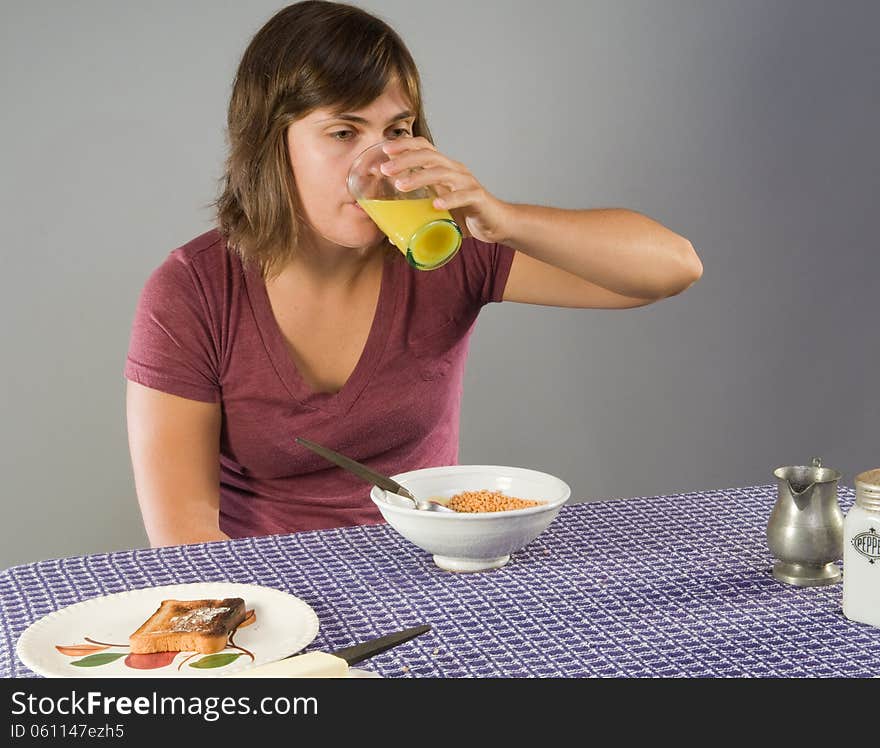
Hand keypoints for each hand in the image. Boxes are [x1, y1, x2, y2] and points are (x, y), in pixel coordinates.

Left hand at [380, 137, 511, 243]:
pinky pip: (463, 196)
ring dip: (419, 177)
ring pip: (441, 172)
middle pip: (428, 156)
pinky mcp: (478, 198)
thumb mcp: (437, 212)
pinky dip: (449, 199)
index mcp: (444, 169)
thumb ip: (417, 217)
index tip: (384, 150)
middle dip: (404, 160)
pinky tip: (435, 205)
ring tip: (400, 185)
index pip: (424, 147)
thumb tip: (392, 234)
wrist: (497, 224)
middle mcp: (455, 170)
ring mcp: (467, 183)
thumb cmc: (465, 215)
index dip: (404, 145)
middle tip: (385, 169)